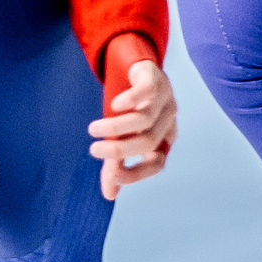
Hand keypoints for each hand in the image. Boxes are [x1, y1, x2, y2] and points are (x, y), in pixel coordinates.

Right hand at [89, 44, 177, 200]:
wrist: (135, 66)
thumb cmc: (130, 108)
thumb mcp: (123, 136)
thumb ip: (116, 163)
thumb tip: (110, 195)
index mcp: (164, 138)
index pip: (157, 162)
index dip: (138, 173)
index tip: (113, 175)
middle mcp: (167, 119)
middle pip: (148, 141)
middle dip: (120, 150)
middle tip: (94, 150)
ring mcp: (163, 97)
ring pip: (145, 119)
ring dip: (116, 127)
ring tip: (93, 129)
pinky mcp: (154, 77)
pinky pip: (146, 92)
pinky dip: (130, 100)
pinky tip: (114, 106)